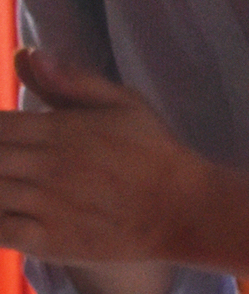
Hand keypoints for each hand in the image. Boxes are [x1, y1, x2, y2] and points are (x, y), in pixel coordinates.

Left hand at [0, 51, 248, 272]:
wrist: (185, 210)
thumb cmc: (154, 153)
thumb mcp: (125, 104)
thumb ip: (71, 80)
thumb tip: (24, 52)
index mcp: (59, 130)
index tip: (7, 138)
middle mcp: (48, 167)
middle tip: (12, 164)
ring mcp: (47, 205)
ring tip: (14, 183)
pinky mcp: (50, 241)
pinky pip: (1, 230)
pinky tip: (11, 213)